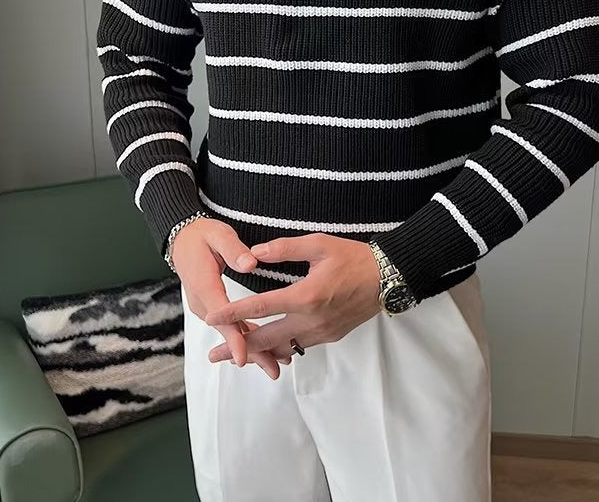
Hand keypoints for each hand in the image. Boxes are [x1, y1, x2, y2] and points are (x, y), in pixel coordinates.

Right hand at [172, 217, 290, 378]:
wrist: (183, 238)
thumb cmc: (202, 235)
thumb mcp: (218, 234)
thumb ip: (233, 249)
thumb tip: (250, 264)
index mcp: (204, 284)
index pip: (221, 314)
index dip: (234, 335)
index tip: (244, 354)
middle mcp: (203, 301)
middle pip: (227, 331)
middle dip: (250, 351)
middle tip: (273, 368)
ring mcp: (207, 307)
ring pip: (230, 332)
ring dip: (251, 348)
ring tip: (276, 364)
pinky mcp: (213, 307)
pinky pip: (230, 326)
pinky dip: (246, 339)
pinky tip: (264, 349)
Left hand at [203, 233, 381, 362]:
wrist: (387, 278)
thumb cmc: (353, 258)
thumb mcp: (319, 244)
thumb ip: (284, 248)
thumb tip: (254, 252)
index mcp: (305, 296)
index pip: (260, 308)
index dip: (232, 313)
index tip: (210, 318)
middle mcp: (311, 321)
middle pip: (266, 340)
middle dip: (237, 348)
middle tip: (212, 355)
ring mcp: (322, 333)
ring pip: (282, 348)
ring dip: (258, 352)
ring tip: (235, 355)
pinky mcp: (330, 337)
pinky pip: (299, 347)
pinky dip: (280, 349)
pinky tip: (269, 347)